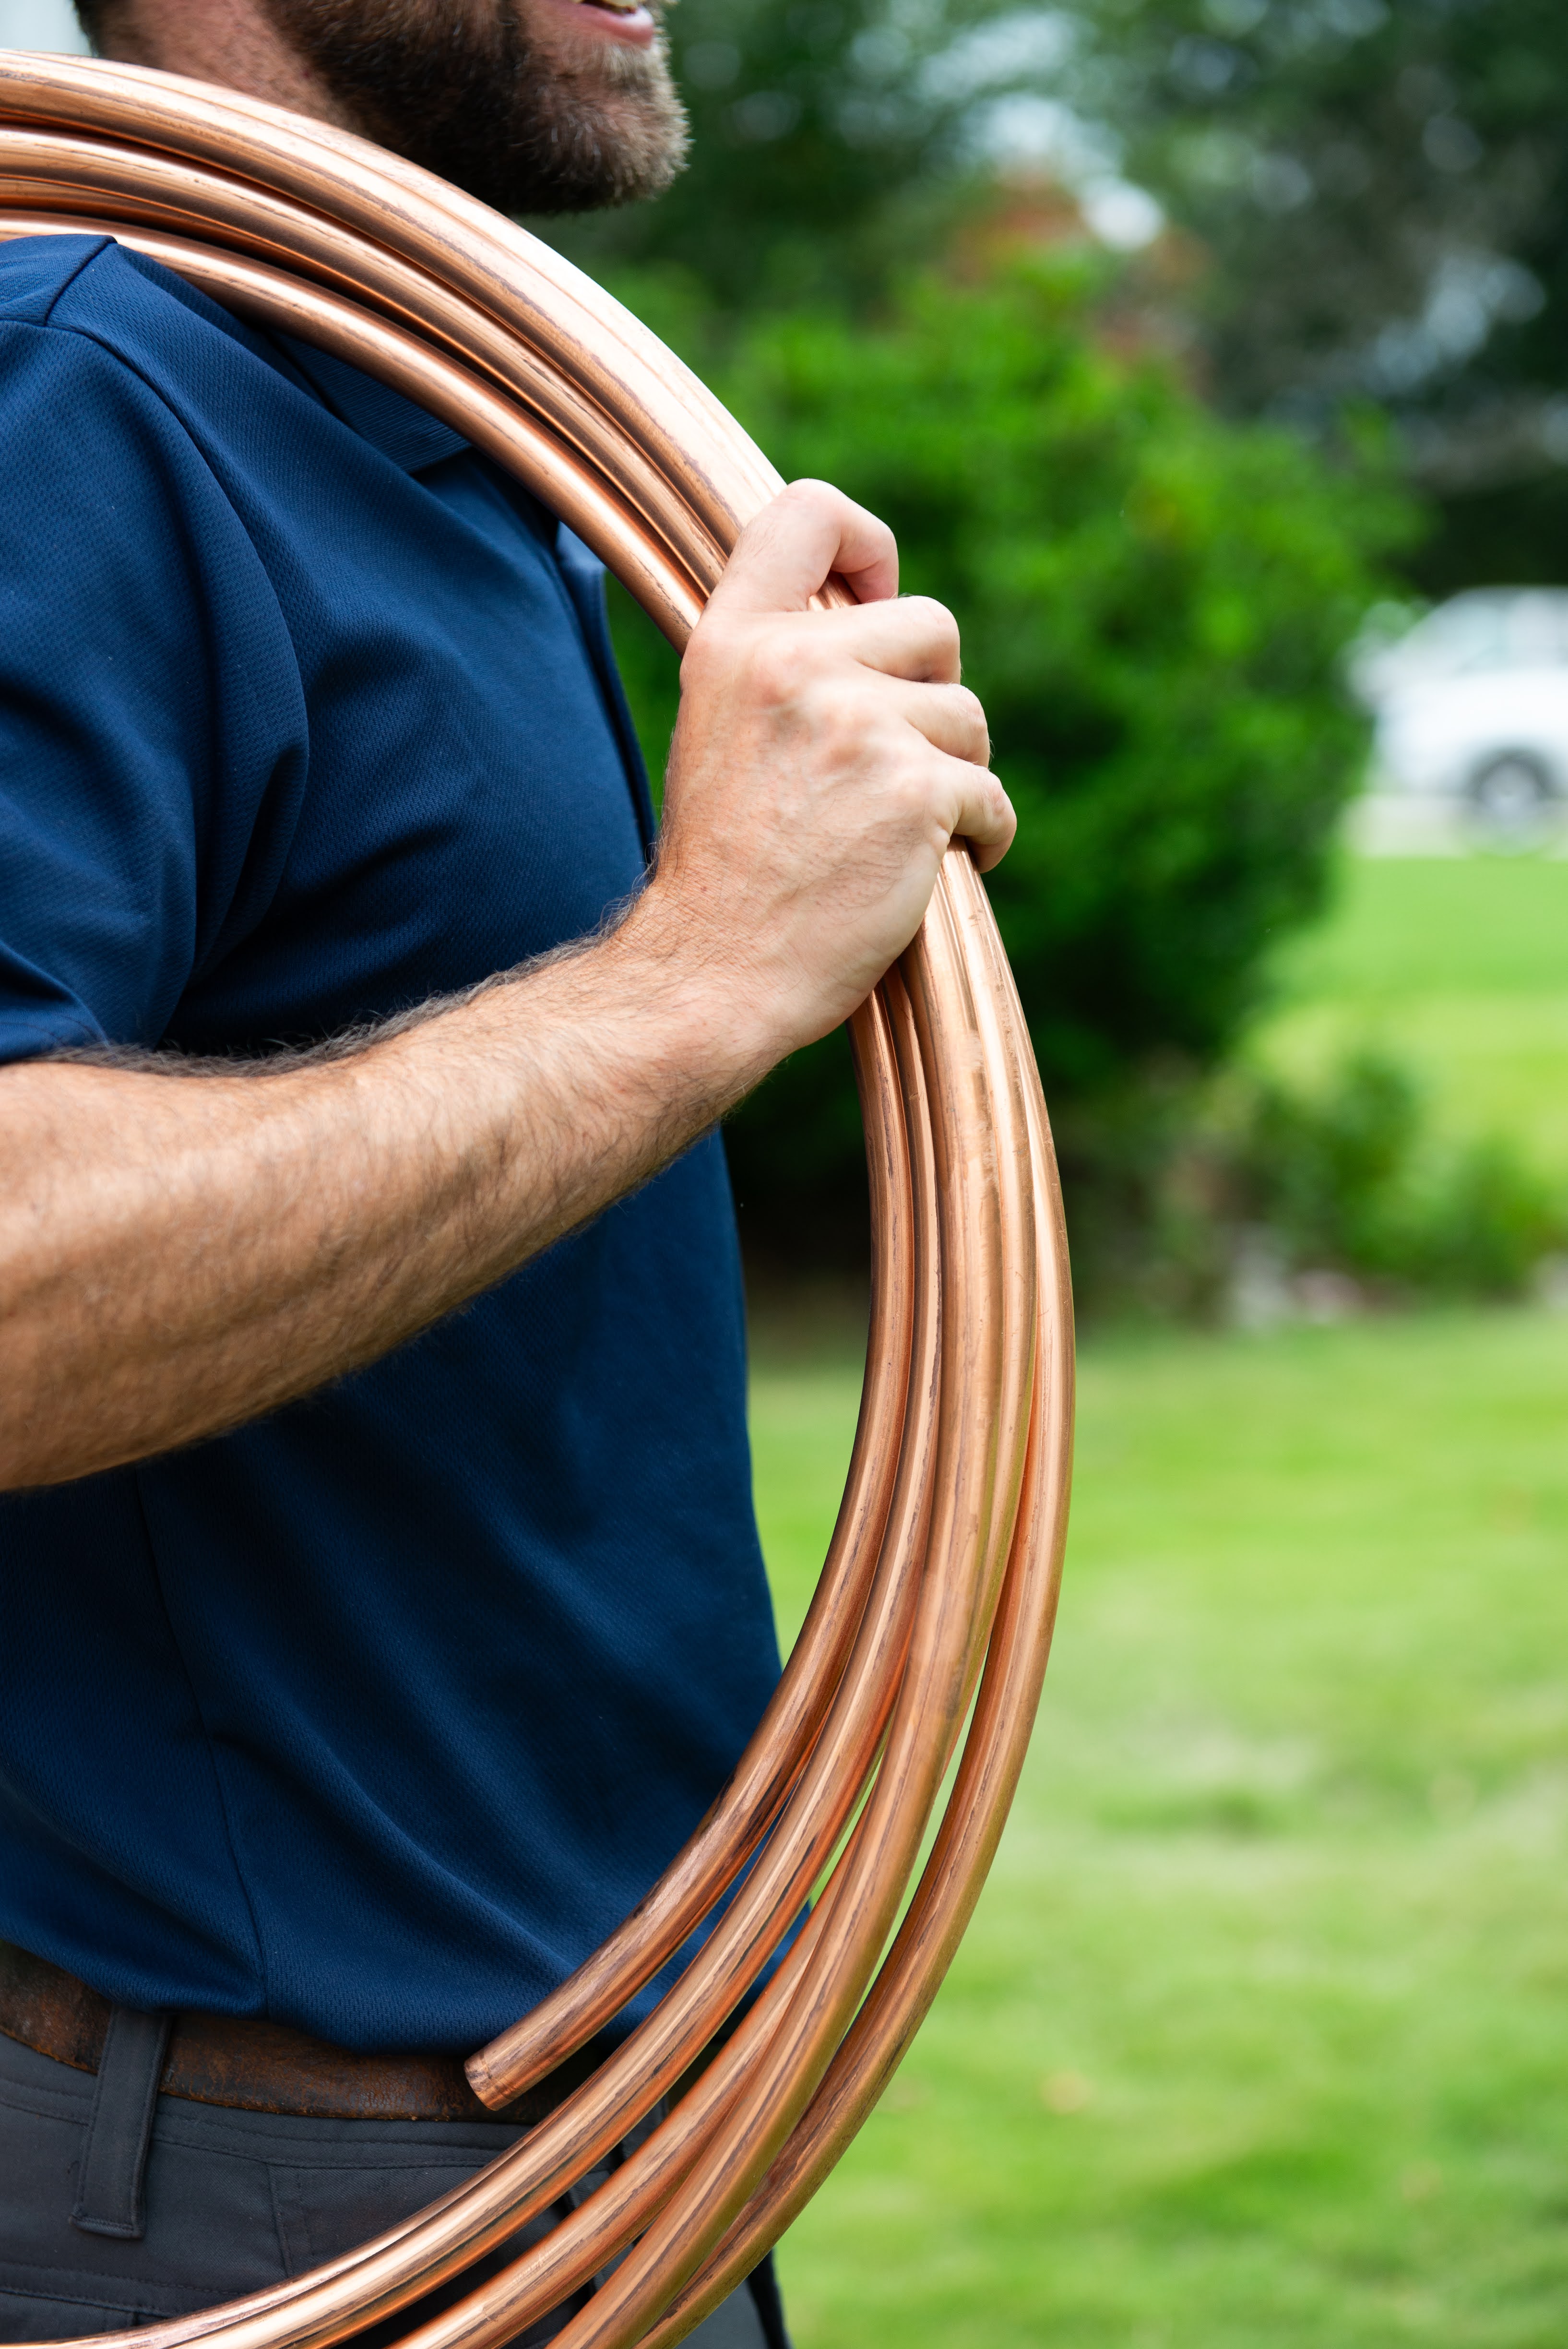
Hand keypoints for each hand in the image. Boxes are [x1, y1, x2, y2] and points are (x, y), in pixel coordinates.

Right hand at [636, 479, 1014, 1062]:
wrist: (714, 974)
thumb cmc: (727, 870)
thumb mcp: (722, 730)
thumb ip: (784, 664)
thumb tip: (871, 618)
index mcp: (734, 640)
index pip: (810, 513)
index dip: (867, 544)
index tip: (875, 598)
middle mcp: (793, 664)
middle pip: (930, 625)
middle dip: (932, 697)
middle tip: (891, 767)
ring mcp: (858, 724)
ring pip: (968, 718)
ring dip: (954, 777)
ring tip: (894, 835)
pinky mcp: (916, 790)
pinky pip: (993, 796)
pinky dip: (981, 839)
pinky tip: (931, 873)